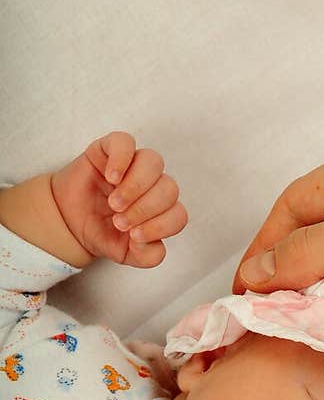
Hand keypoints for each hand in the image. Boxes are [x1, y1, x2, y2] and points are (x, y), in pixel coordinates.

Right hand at [50, 131, 186, 267]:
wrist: (68, 220)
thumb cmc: (101, 232)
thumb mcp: (125, 254)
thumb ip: (145, 256)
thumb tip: (152, 245)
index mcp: (161, 210)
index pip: (178, 214)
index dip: (160, 227)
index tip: (134, 236)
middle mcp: (153, 185)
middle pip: (169, 188)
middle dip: (145, 209)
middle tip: (119, 221)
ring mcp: (134, 164)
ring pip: (153, 162)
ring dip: (136, 185)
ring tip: (115, 203)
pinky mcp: (112, 148)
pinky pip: (125, 142)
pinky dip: (121, 159)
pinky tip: (110, 178)